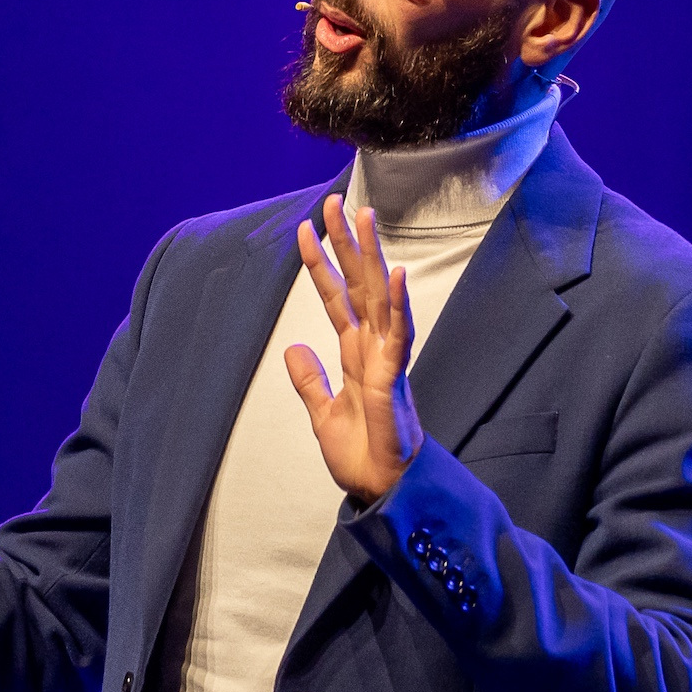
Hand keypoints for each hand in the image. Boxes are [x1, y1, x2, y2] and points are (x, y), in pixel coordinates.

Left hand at [282, 195, 422, 503]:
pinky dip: (396, 303)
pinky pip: (398, 333)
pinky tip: (394, 272)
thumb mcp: (323, 414)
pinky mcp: (395, 377)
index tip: (304, 230)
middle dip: (345, 243)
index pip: (336, 298)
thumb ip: (310, 380)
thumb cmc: (362, 455)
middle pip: (358, 284)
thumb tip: (293, 347)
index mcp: (355, 354)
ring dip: (372, 256)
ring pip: (378, 297)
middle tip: (333, 201)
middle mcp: (372, 347)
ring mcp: (386, 358)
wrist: (383, 490)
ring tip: (364, 216)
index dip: (321, 264)